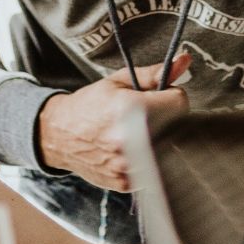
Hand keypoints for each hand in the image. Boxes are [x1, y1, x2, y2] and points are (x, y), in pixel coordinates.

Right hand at [37, 54, 190, 190]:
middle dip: (165, 119)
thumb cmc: (89, 105)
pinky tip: (129, 151)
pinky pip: (153, 169)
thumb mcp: (118, 81)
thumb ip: (154, 74)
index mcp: (130, 110)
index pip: (180, 103)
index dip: (170, 97)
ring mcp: (129, 165)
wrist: (59, 134)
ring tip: (135, 133)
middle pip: (176, 128)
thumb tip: (184, 61)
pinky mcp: (126, 182)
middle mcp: (131, 140)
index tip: (158, 98)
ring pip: (167, 150)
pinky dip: (146, 159)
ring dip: (157, 141)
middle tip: (144, 116)